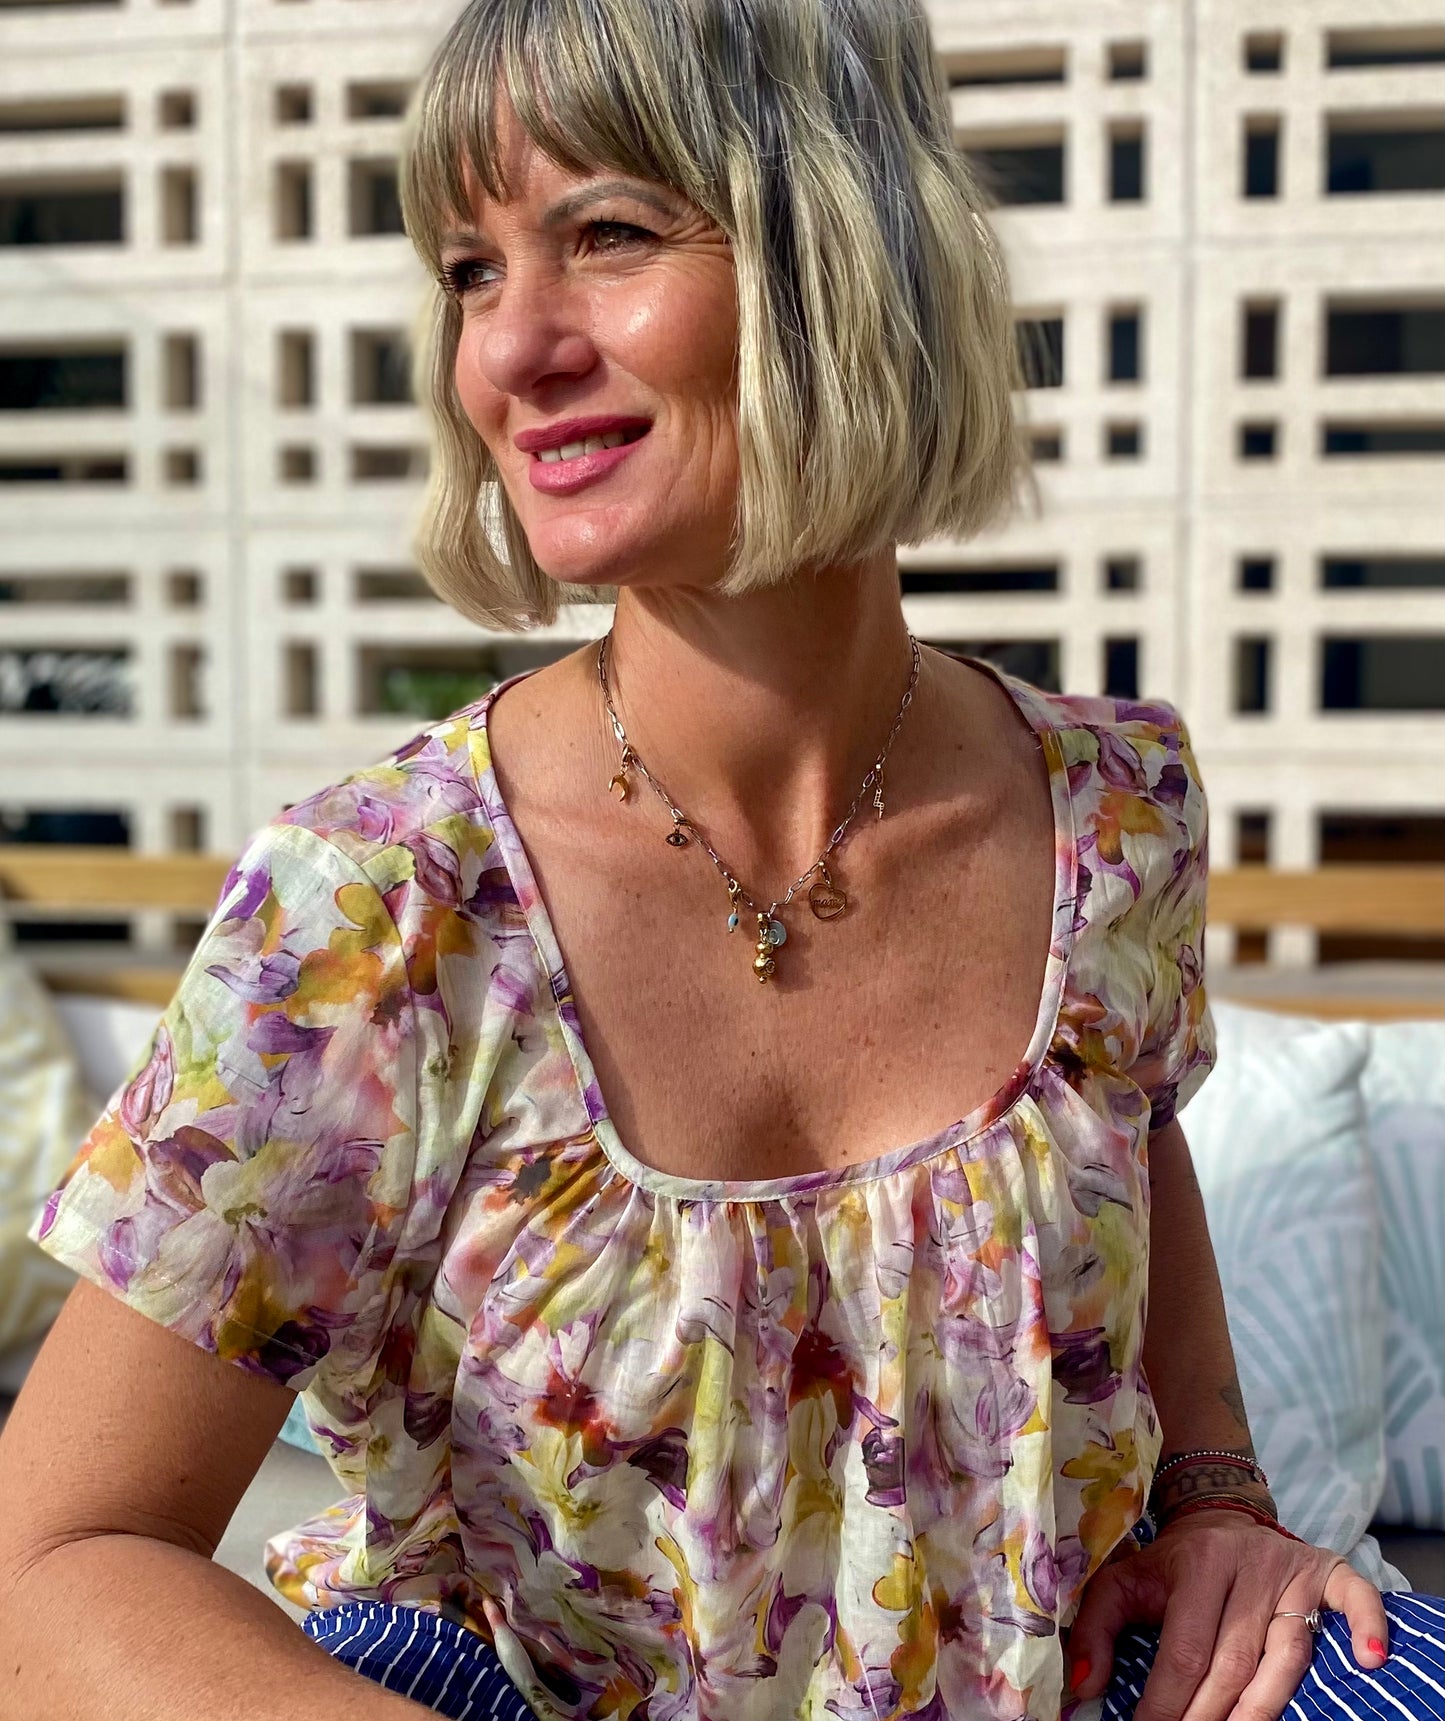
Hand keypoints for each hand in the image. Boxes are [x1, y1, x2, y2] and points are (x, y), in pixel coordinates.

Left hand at [1064, 1510, 1390, 1720]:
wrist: (1219, 1517)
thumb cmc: (1172, 1566)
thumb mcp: (1125, 1581)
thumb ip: (1097, 1628)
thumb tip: (1083, 1684)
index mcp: (1196, 1563)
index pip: (1184, 1648)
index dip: (1166, 1701)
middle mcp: (1246, 1564)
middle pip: (1234, 1659)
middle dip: (1211, 1714)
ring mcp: (1291, 1570)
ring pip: (1287, 1649)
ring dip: (1266, 1702)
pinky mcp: (1328, 1571)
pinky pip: (1355, 1597)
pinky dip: (1366, 1627)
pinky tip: (1368, 1662)